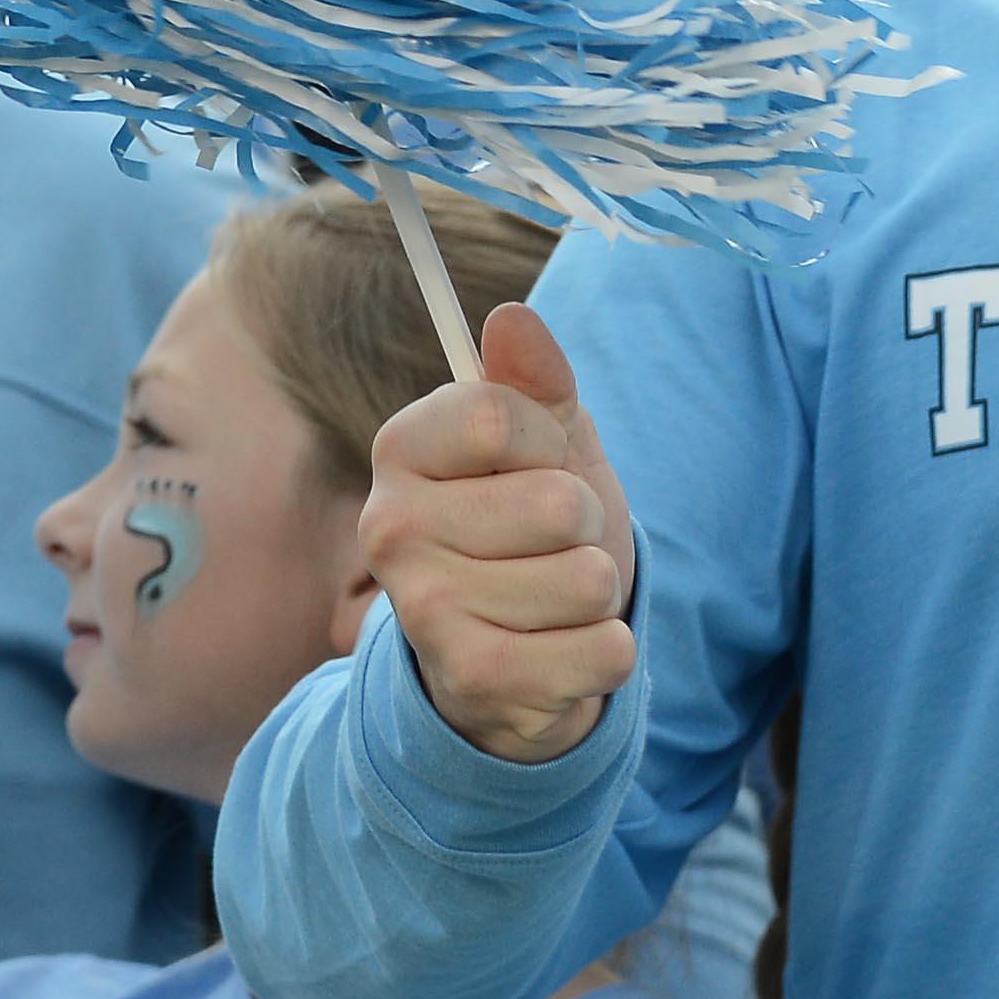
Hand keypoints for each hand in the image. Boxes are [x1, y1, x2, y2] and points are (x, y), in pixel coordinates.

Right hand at [360, 299, 638, 766]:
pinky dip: (608, 652)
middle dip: (584, 525)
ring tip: (555, 601)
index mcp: (400, 450)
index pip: (496, 414)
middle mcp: (390, 528)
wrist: (519, 659)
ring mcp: (425, 610)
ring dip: (597, 592)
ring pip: (587, 580)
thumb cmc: (533, 533)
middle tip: (550, 547)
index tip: (537, 466)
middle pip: (556, 504)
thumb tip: (511, 318)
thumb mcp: (547, 445)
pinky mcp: (473, 680)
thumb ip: (536, 382)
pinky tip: (567, 652)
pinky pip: (601, 651)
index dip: (548, 442)